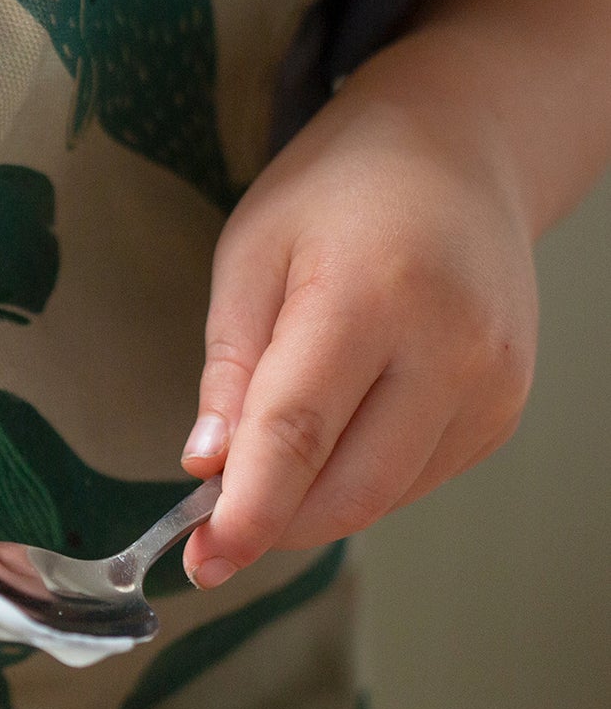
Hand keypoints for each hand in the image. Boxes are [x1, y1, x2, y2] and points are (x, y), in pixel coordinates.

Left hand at [178, 65, 537, 586]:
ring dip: (312, 505)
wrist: (456, 151)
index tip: (203, 558)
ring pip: (386, 495)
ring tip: (262, 472)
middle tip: (210, 535)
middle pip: (350, 486)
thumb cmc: (338, 189)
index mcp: (370, 297)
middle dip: (274, 524)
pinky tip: (328, 444)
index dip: (248, 509)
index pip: (299, 432)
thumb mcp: (252, 254)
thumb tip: (207, 462)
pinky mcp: (505, 408)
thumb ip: (231, 364)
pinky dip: (359, 479)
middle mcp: (449, 350)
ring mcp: (490, 385)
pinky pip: (418, 477)